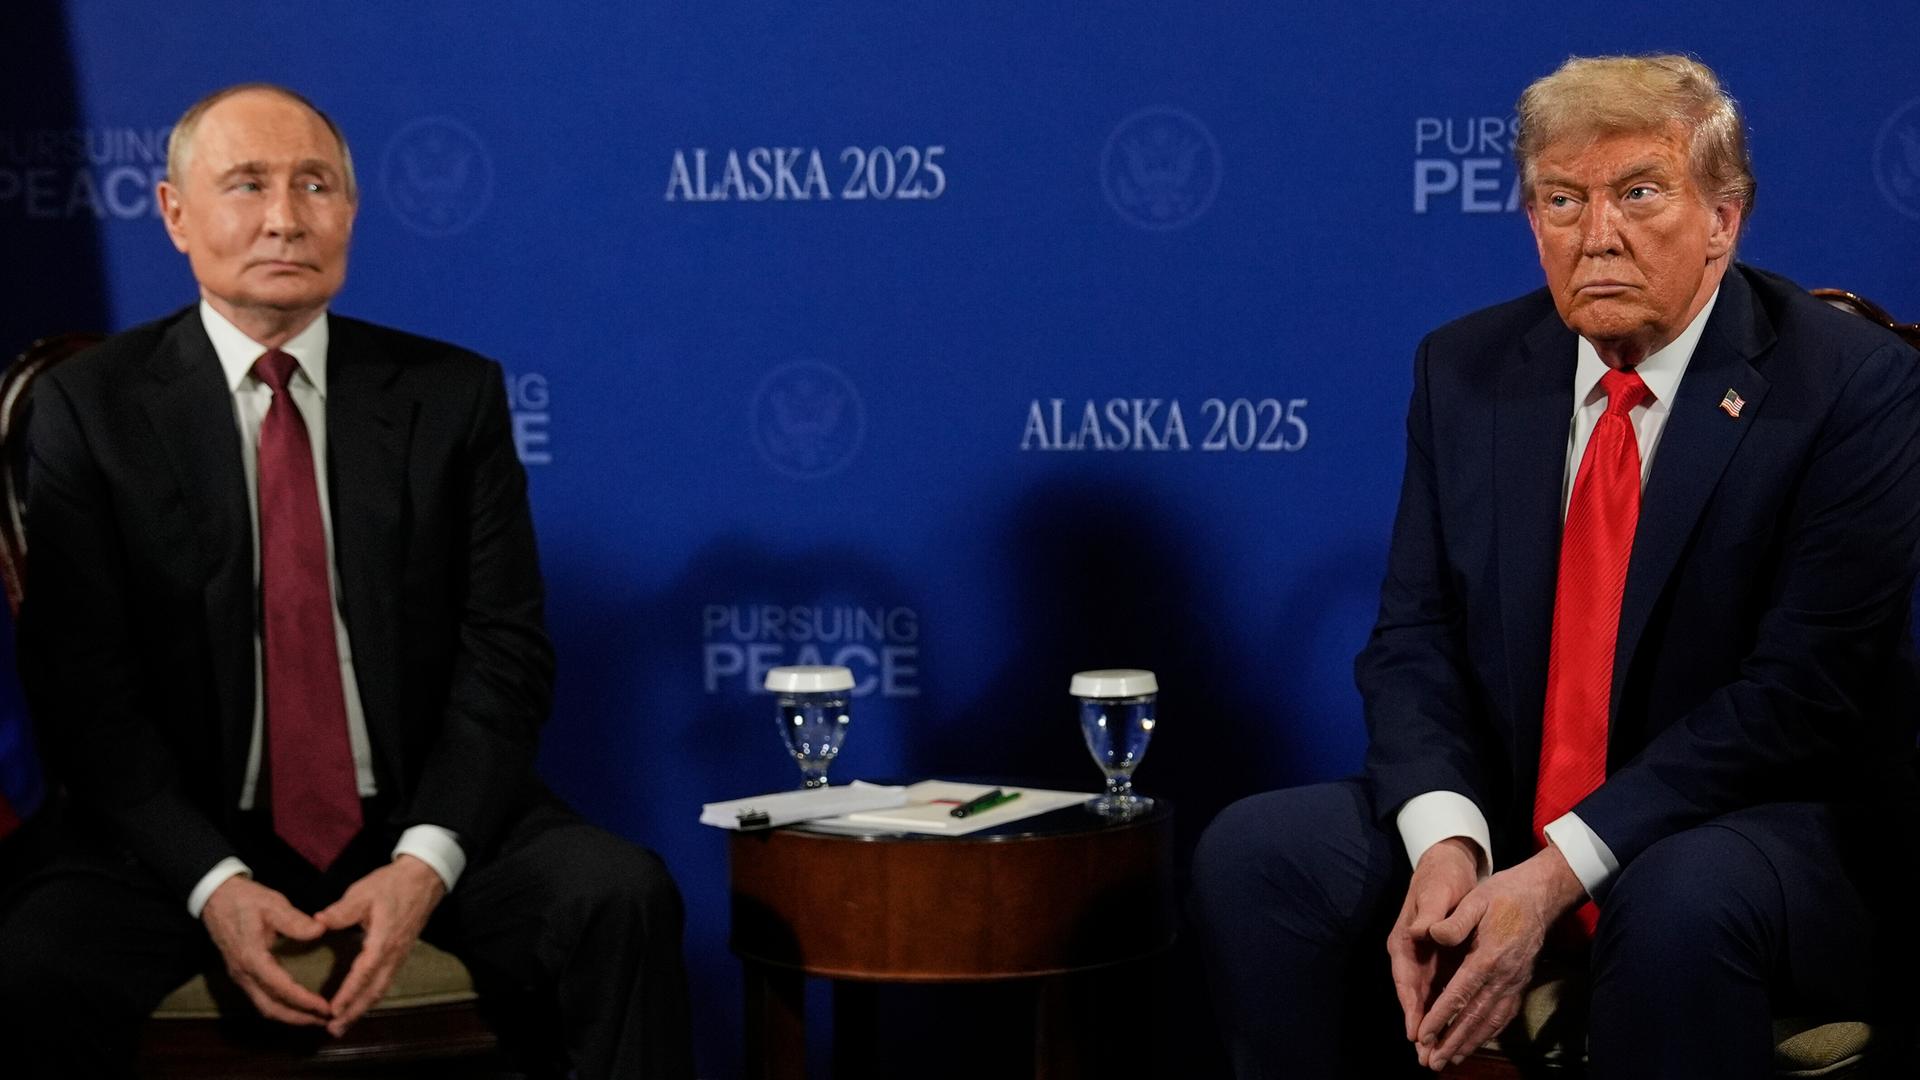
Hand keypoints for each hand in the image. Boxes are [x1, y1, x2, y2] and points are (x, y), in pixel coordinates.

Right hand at [200, 876, 331, 1026]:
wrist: (215, 897)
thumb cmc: (245, 899)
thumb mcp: (272, 904)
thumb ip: (295, 920)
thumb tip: (320, 931)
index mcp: (251, 957)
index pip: (280, 988)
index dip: (303, 1001)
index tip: (325, 1006)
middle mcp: (243, 973)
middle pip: (270, 1008)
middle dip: (298, 1018)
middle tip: (325, 1020)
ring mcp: (240, 976)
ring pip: (264, 1006)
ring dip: (289, 1015)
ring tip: (314, 1017)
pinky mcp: (240, 973)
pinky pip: (260, 998)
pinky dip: (279, 1007)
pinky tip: (296, 1004)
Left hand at [313, 855, 446, 1036]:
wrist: (424, 878)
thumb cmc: (392, 884)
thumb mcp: (364, 892)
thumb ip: (342, 910)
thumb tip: (318, 921)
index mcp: (383, 939)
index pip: (364, 972)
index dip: (349, 992)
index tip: (333, 1009)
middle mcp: (394, 953)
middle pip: (375, 990)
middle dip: (355, 1011)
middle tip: (334, 1029)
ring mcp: (400, 955)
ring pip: (382, 989)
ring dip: (363, 1008)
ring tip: (344, 1024)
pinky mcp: (401, 954)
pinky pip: (386, 982)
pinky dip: (372, 997)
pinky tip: (361, 1004)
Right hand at [1388, 837, 1480, 1050]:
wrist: (1447, 865)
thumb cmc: (1441, 878)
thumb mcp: (1436, 893)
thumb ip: (1429, 915)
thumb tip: (1422, 932)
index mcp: (1404, 940)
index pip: (1405, 979)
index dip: (1411, 1007)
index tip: (1416, 1032)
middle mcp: (1410, 953)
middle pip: (1413, 996)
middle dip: (1418, 1026)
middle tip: (1425, 1056)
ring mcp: (1423, 958)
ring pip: (1425, 998)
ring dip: (1430, 1024)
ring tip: (1436, 1053)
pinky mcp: (1437, 959)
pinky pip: (1438, 990)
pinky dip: (1443, 1011)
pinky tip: (1452, 1029)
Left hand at [1412, 844, 1585, 1070]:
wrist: (1541, 895)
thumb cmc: (1503, 895)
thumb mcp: (1475, 899)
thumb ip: (1454, 921)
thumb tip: (1431, 934)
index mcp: (1488, 957)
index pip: (1459, 994)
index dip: (1441, 1017)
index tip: (1424, 1036)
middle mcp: (1503, 976)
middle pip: (1474, 1016)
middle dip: (1452, 1041)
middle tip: (1433, 1063)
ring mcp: (1514, 982)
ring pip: (1490, 1021)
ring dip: (1469, 1043)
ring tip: (1450, 1061)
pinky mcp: (1520, 983)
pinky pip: (1504, 1015)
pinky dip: (1488, 1033)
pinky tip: (1476, 1042)